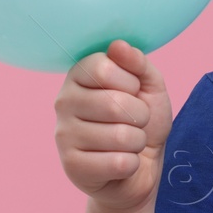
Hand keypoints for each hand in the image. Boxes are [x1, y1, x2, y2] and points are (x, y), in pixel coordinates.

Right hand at [53, 39, 172, 212]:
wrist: (141, 166)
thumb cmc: (142, 120)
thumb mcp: (149, 85)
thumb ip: (137, 63)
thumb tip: (118, 46)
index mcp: (78, 75)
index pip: (104, 66)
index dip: (131, 82)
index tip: (131, 92)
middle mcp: (63, 101)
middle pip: (114, 103)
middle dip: (140, 115)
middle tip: (135, 122)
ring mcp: (63, 135)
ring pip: (121, 136)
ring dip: (138, 142)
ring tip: (129, 143)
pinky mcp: (72, 167)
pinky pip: (119, 163)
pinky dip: (132, 164)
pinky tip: (120, 163)